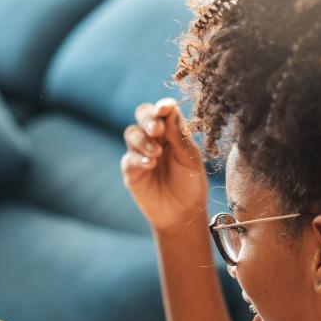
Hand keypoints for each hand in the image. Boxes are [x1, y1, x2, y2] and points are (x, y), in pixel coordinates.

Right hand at [121, 97, 208, 232]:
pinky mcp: (131, 170)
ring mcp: (140, 152)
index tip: (165, 108)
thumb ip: (180, 136)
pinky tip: (150, 164)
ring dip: (143, 140)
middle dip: (148, 118)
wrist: (182, 214)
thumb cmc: (191, 184)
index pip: (164, 111)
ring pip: (132, 133)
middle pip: (143, 114)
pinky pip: (129, 158)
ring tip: (156, 153)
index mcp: (172, 131)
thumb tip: (170, 110)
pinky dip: (139, 158)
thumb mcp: (190, 160)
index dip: (163, 106)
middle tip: (157, 129)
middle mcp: (155, 138)